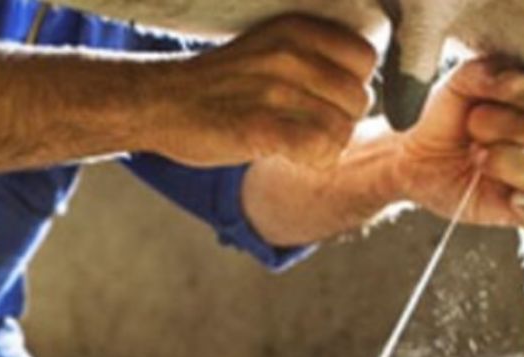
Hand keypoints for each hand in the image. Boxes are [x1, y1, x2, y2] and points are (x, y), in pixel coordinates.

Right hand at [144, 14, 376, 169]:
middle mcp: (290, 53)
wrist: (159, 102)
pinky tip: (292, 156)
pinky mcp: (261, 127)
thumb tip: (362, 85)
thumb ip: (313, 57)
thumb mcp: (268, 48)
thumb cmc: (217, 84)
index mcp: (296, 29)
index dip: (351, 86)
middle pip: (358, 98)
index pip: (365, 58)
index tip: (325, 100)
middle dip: (340, 120)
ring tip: (297, 144)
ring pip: (342, 128)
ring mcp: (275, 90)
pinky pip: (320, 148)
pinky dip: (314, 160)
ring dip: (326, 146)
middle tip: (308, 128)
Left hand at [393, 58, 523, 235]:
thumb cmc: (445, 117)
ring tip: (477, 157)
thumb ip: (484, 73)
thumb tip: (521, 80)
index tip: (480, 101)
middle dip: (496, 128)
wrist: (413, 157)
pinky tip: (514, 200)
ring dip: (506, 163)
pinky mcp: (520, 210)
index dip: (516, 98)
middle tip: (471, 129)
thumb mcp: (455, 85)